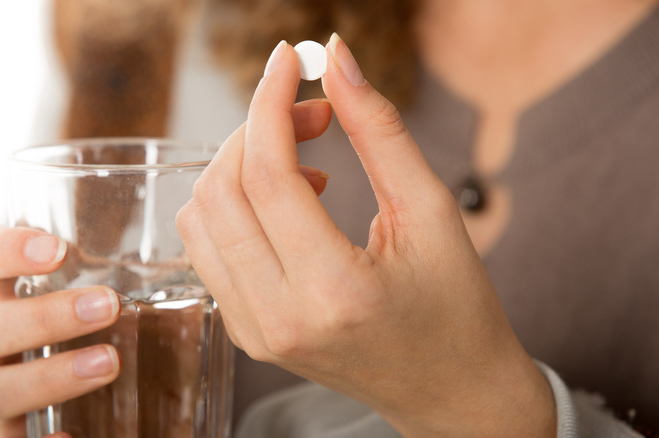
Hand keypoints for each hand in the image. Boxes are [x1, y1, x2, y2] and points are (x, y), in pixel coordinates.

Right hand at [0, 225, 120, 437]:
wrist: (129, 388)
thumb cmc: (120, 314)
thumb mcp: (125, 276)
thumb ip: (138, 243)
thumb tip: (190, 199)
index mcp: (14, 288)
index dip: (2, 249)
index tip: (56, 249)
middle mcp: (0, 338)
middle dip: (45, 316)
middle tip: (110, 306)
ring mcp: (6, 388)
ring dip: (50, 376)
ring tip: (111, 363)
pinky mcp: (23, 435)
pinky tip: (75, 437)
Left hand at [176, 34, 555, 436]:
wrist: (450, 391)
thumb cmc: (456, 308)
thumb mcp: (432, 213)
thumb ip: (380, 132)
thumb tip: (338, 61)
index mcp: (333, 291)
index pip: (268, 176)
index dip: (271, 103)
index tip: (289, 61)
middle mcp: (279, 318)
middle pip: (221, 192)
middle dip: (256, 130)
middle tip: (313, 112)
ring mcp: (255, 332)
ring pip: (202, 220)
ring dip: (242, 168)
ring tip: (307, 165)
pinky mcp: (247, 333)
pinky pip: (211, 250)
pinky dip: (238, 208)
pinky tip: (291, 204)